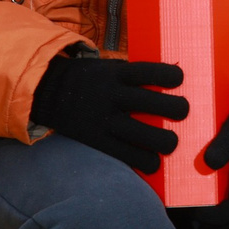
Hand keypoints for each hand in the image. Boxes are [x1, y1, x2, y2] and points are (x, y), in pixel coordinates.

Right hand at [28, 53, 184, 172]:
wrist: (48, 91)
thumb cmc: (91, 79)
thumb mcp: (109, 67)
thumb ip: (135, 74)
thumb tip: (172, 79)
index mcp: (117, 74)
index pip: (152, 71)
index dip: (172, 77)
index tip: (179, 81)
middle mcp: (113, 96)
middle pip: (156, 103)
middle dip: (178, 109)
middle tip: (181, 112)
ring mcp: (105, 121)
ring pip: (148, 136)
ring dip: (167, 141)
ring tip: (169, 141)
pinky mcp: (99, 141)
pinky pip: (130, 157)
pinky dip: (148, 162)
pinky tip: (152, 160)